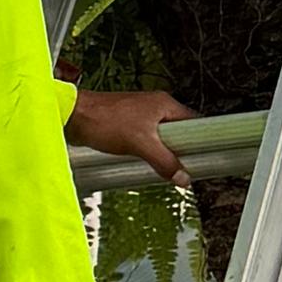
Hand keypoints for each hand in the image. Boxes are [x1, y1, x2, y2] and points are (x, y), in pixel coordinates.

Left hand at [64, 82, 192, 189]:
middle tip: (183, 168)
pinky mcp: (129, 125)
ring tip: (163, 168)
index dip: (203, 140)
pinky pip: (148, 141)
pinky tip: (145, 163)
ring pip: (163, 138)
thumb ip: (164, 162)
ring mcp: (142, 116)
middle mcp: (155, 107)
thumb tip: (182, 177)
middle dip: (181, 150)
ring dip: (163, 153)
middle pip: (180, 132)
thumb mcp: (140, 144)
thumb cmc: (104, 120)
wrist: (74, 116)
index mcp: (164, 105)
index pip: (195, 122)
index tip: (207, 156)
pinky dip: (149, 152)